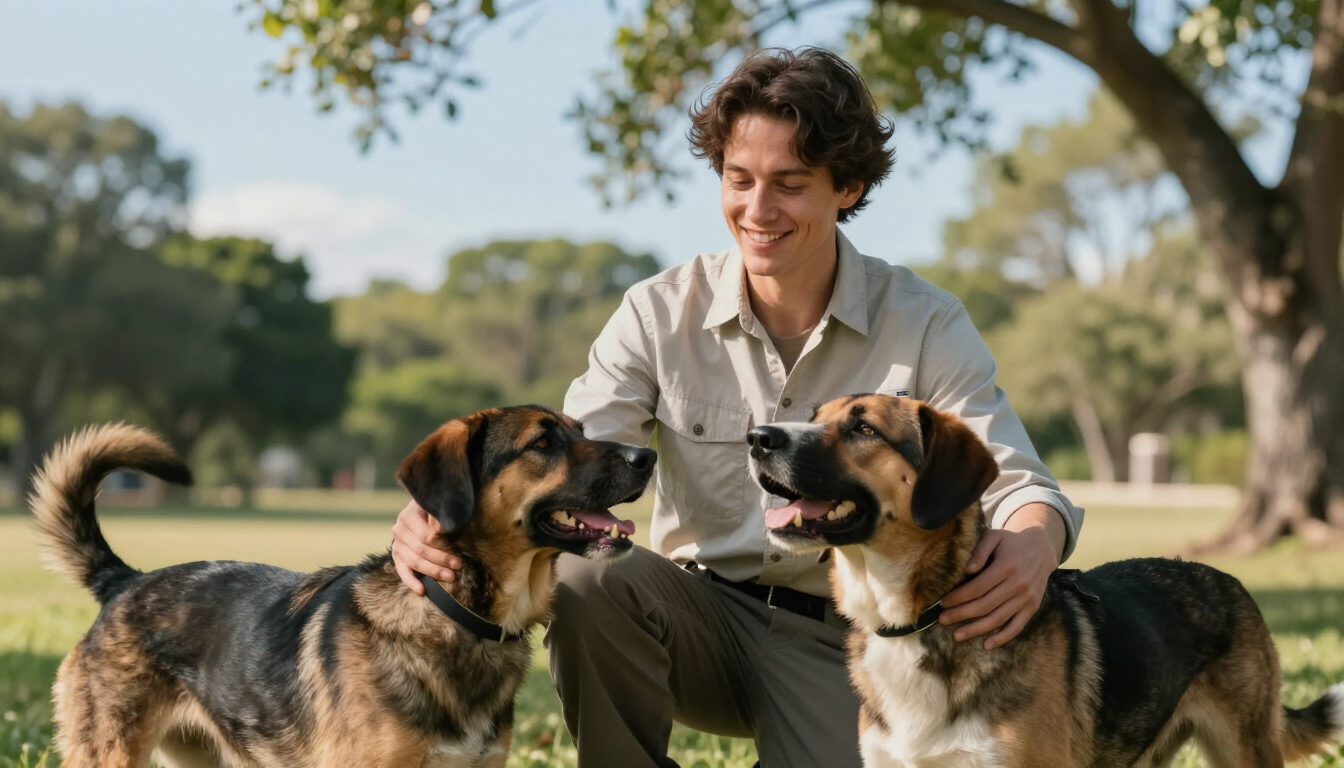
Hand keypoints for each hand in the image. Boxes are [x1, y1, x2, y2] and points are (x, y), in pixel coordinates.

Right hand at [391, 500, 462, 594]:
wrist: (421, 512)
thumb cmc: (434, 511)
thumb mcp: (437, 508)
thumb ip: (440, 516)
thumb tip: (445, 528)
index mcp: (408, 515)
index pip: (426, 535)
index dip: (442, 544)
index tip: (459, 550)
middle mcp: (399, 529)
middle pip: (421, 549)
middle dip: (442, 558)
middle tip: (459, 565)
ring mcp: (397, 544)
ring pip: (415, 561)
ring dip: (433, 571)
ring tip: (451, 577)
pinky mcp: (397, 557)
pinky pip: (403, 572)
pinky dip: (411, 582)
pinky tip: (422, 590)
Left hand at [938, 503, 1064, 649]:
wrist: (1041, 548)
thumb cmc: (1011, 542)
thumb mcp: (994, 536)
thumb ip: (979, 551)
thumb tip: (967, 570)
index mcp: (1006, 566)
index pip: (977, 587)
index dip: (958, 597)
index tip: (943, 602)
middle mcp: (1018, 584)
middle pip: (985, 605)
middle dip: (961, 615)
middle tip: (942, 620)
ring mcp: (1027, 598)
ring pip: (998, 619)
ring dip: (976, 629)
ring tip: (957, 635)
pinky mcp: (1032, 607)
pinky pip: (1017, 626)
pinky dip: (1002, 637)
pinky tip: (987, 644)